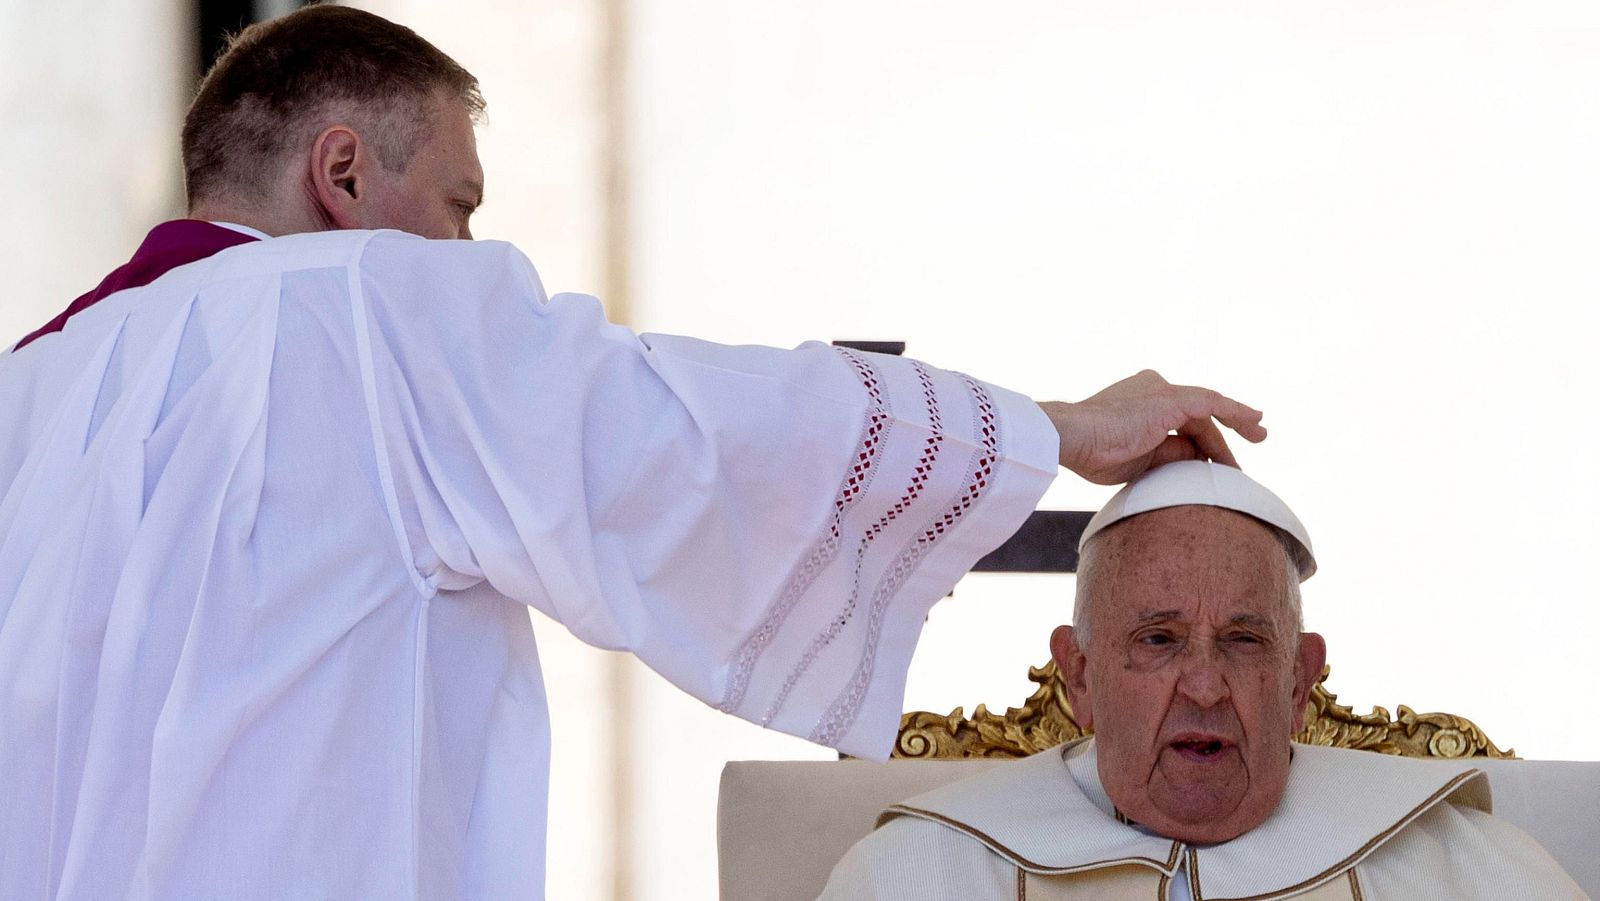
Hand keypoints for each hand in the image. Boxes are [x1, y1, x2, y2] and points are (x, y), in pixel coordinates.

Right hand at [1039, 370, 1266, 484]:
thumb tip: (1198, 456)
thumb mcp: (1141, 460)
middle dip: (1219, 439)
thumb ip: (1170, 454)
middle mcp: (1153, 388)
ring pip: (1208, 410)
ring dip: (1236, 426)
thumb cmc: (1094, 452)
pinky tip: (1256, 421)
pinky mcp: (1171, 398)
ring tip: (1259, 438)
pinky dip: (1236, 411)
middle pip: (1197, 417)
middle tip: (1236, 464)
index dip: (1200, 443)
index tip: (1213, 461)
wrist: (1073, 437)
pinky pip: (1213, 402)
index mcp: (1140, 402)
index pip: (1179, 423)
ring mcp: (1162, 391)